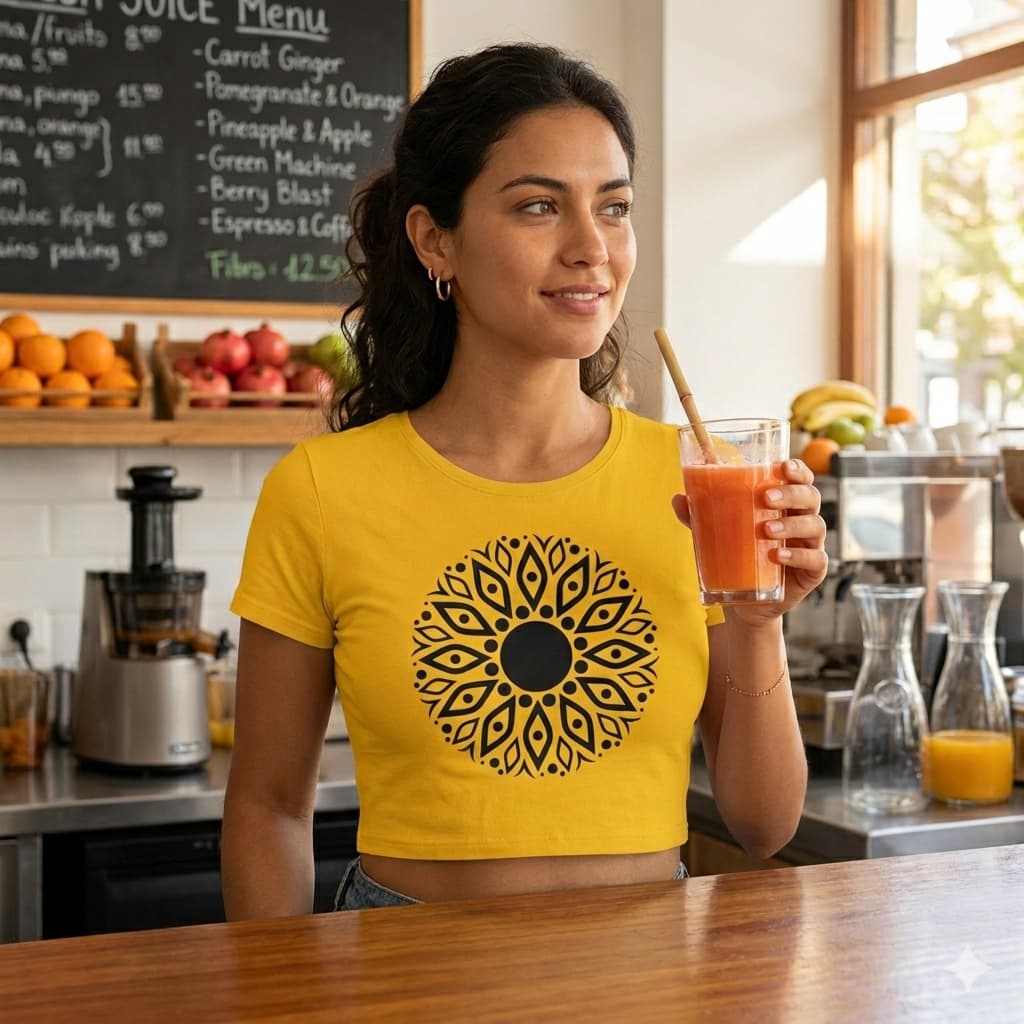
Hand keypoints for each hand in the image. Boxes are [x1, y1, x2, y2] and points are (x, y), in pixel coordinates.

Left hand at [671, 458, 827, 624]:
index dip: (797, 469)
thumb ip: (700, 515)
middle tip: (765, 498)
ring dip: (792, 524)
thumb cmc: (739, 555)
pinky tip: (777, 556)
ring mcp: (810, 545)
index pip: (800, 479)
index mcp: (785, 504)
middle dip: (791, 493)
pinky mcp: (813, 571)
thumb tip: (678, 498)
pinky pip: (815, 559)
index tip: (782, 466)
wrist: (747, 601)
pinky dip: (798, 556)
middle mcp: (802, 520)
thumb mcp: (717, 533)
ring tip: (767, 529)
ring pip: (815, 525)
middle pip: (810, 497)